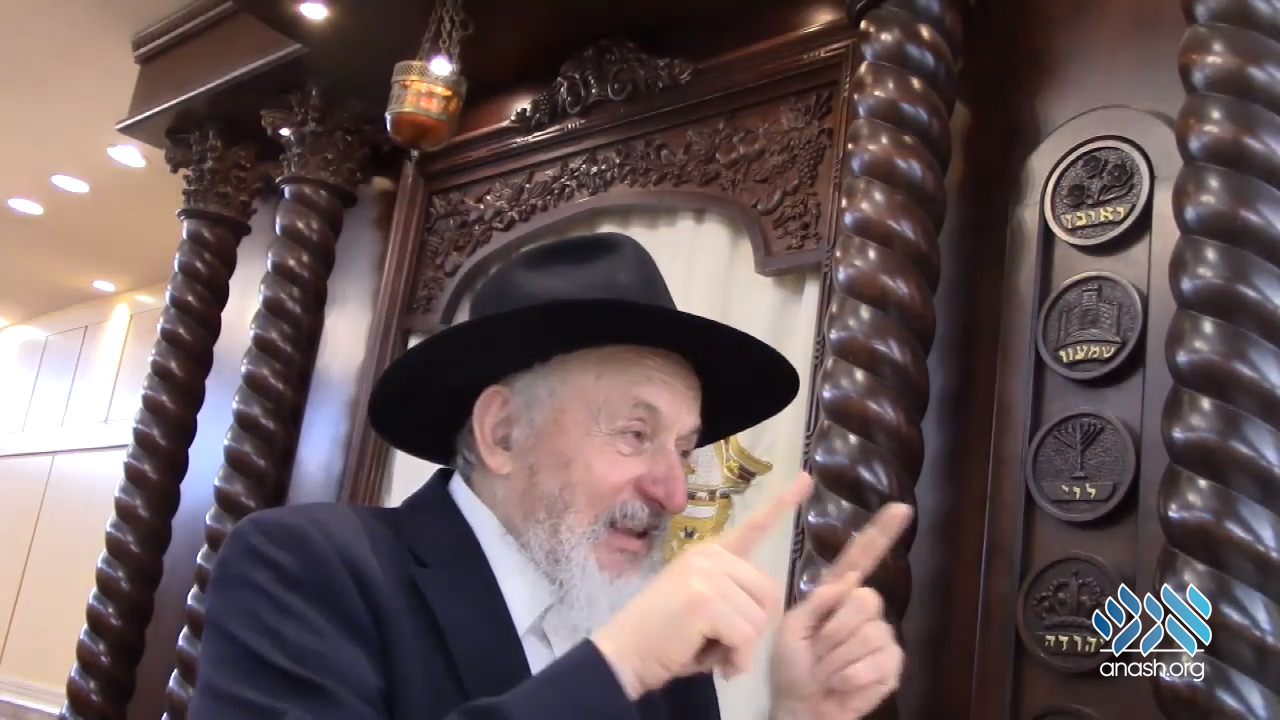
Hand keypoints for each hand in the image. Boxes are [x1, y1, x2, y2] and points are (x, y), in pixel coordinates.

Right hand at [590, 473, 813, 699]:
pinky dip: (736, 659)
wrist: (623, 654)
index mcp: (711, 552)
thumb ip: (734, 596)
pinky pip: (744, 637)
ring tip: (709, 650)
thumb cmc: (664, 637)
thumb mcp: (704, 607)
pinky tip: (717, 663)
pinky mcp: (704, 600)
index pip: (754, 525)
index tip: (805, 479)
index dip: (783, 503)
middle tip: (722, 644)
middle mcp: (710, 555)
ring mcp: (706, 574)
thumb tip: (766, 612)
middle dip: (752, 629)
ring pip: (758, 620)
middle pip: (769, 594)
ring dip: (742, 649)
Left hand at [769, 502, 911, 719]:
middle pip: (865, 600)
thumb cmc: (790, 666)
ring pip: (870, 635)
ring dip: (837, 660)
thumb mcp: (790, 628)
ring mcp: (881, 638)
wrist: (799, 705)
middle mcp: (864, 612)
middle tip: (817, 651)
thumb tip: (846, 585)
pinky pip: (878, 663)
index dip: (880, 534)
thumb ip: (815, 604)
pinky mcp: (891, 666)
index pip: (861, 559)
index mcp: (837, 596)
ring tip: (826, 671)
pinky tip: (841, 684)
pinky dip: (851, 678)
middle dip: (834, 631)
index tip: (900, 508)